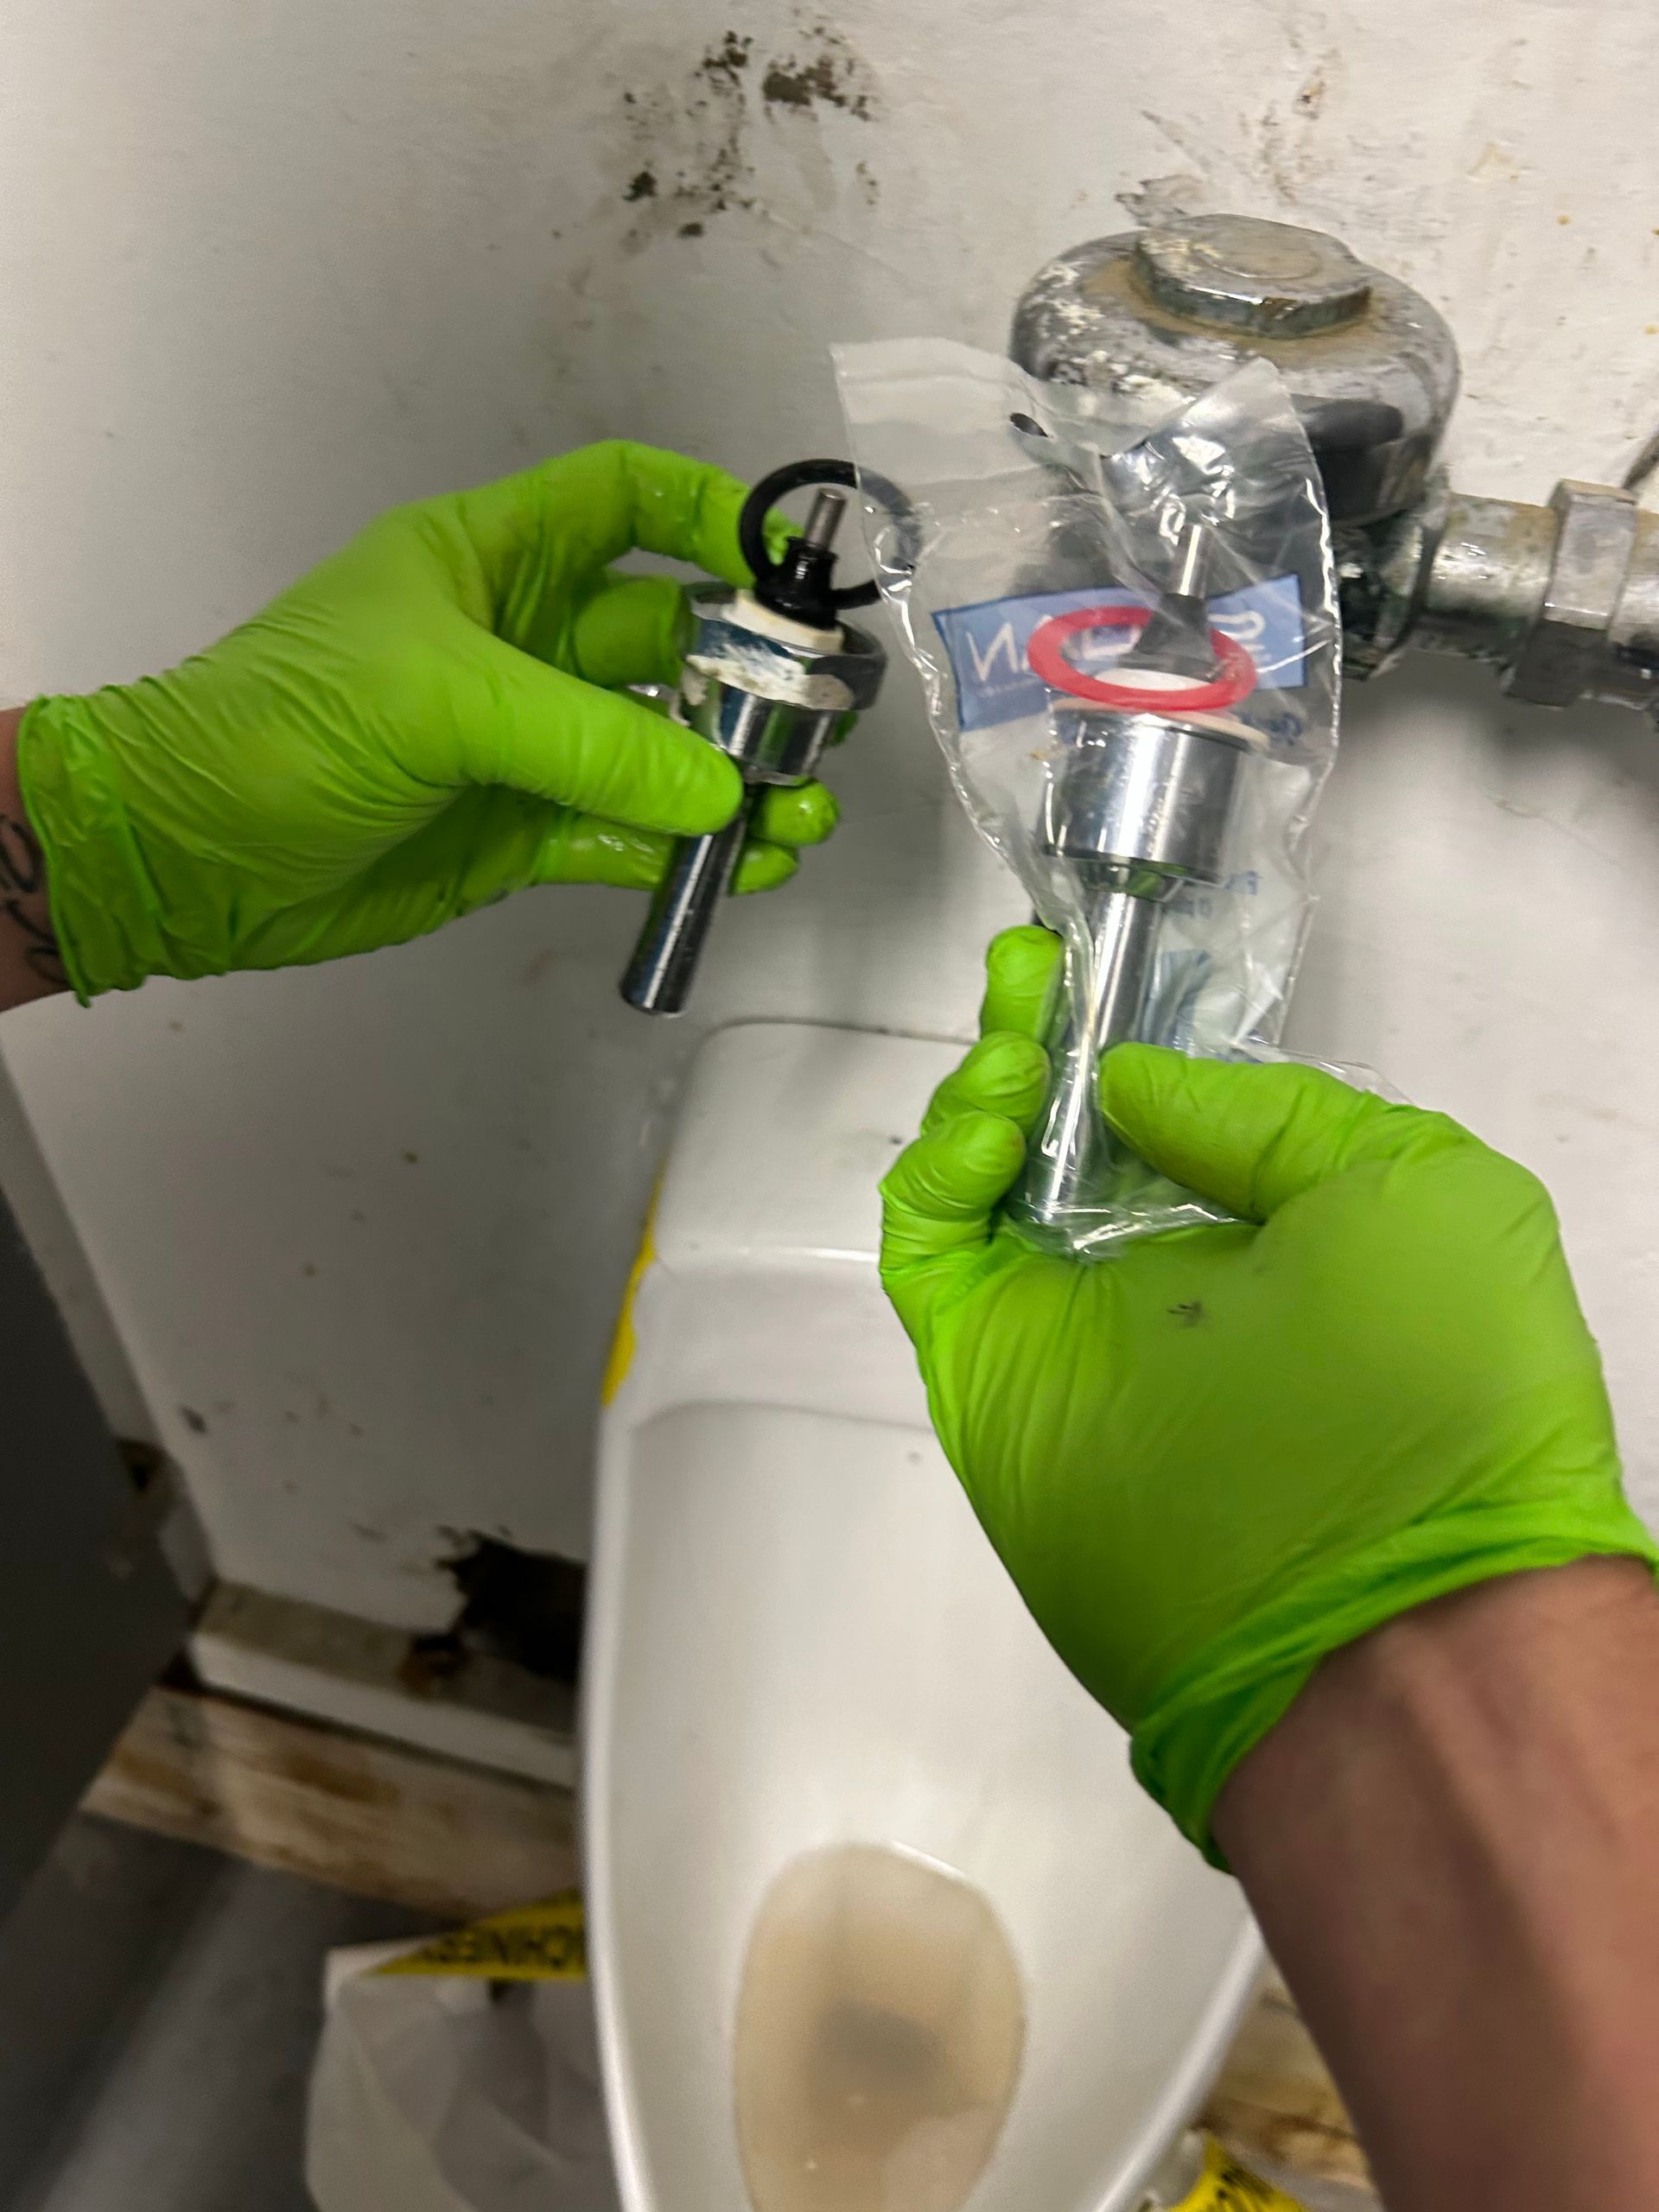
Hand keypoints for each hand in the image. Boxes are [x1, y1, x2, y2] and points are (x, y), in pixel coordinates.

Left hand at [17, 442, 838, 997]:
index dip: (707, 515)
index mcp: (490, 558)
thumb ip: (589, 745)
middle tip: (817, 726)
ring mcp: (525, 743)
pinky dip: (683, 855)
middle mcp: (520, 641)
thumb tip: (720, 797)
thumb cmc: (289, 725)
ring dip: (732, 780)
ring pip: (658, 750)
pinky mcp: (520, 833)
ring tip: (800, 820)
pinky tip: (744, 870)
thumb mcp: (441, 701)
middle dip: (748, 677)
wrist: (191, 853)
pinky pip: (624, 835)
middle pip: (667, 638)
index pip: (622, 502)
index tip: (787, 565)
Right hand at [881, 925, 1656, 1854]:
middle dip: (1037, 1044)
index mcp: (1274, 1242)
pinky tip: (994, 1117)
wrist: (1375, 1617)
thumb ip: (1272, 1114)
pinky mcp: (989, 1370)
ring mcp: (1070, 1328)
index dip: (1131, 1040)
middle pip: (1065, 1139)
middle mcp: (1165, 1282)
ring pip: (984, 1184)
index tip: (1103, 971)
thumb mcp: (1417, 1190)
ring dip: (984, 1089)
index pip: (1175, 1121)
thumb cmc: (1441, 1389)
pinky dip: (938, 1168)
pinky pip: (930, 1252)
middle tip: (1028, 976)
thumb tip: (1137, 1087)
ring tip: (1017, 1041)